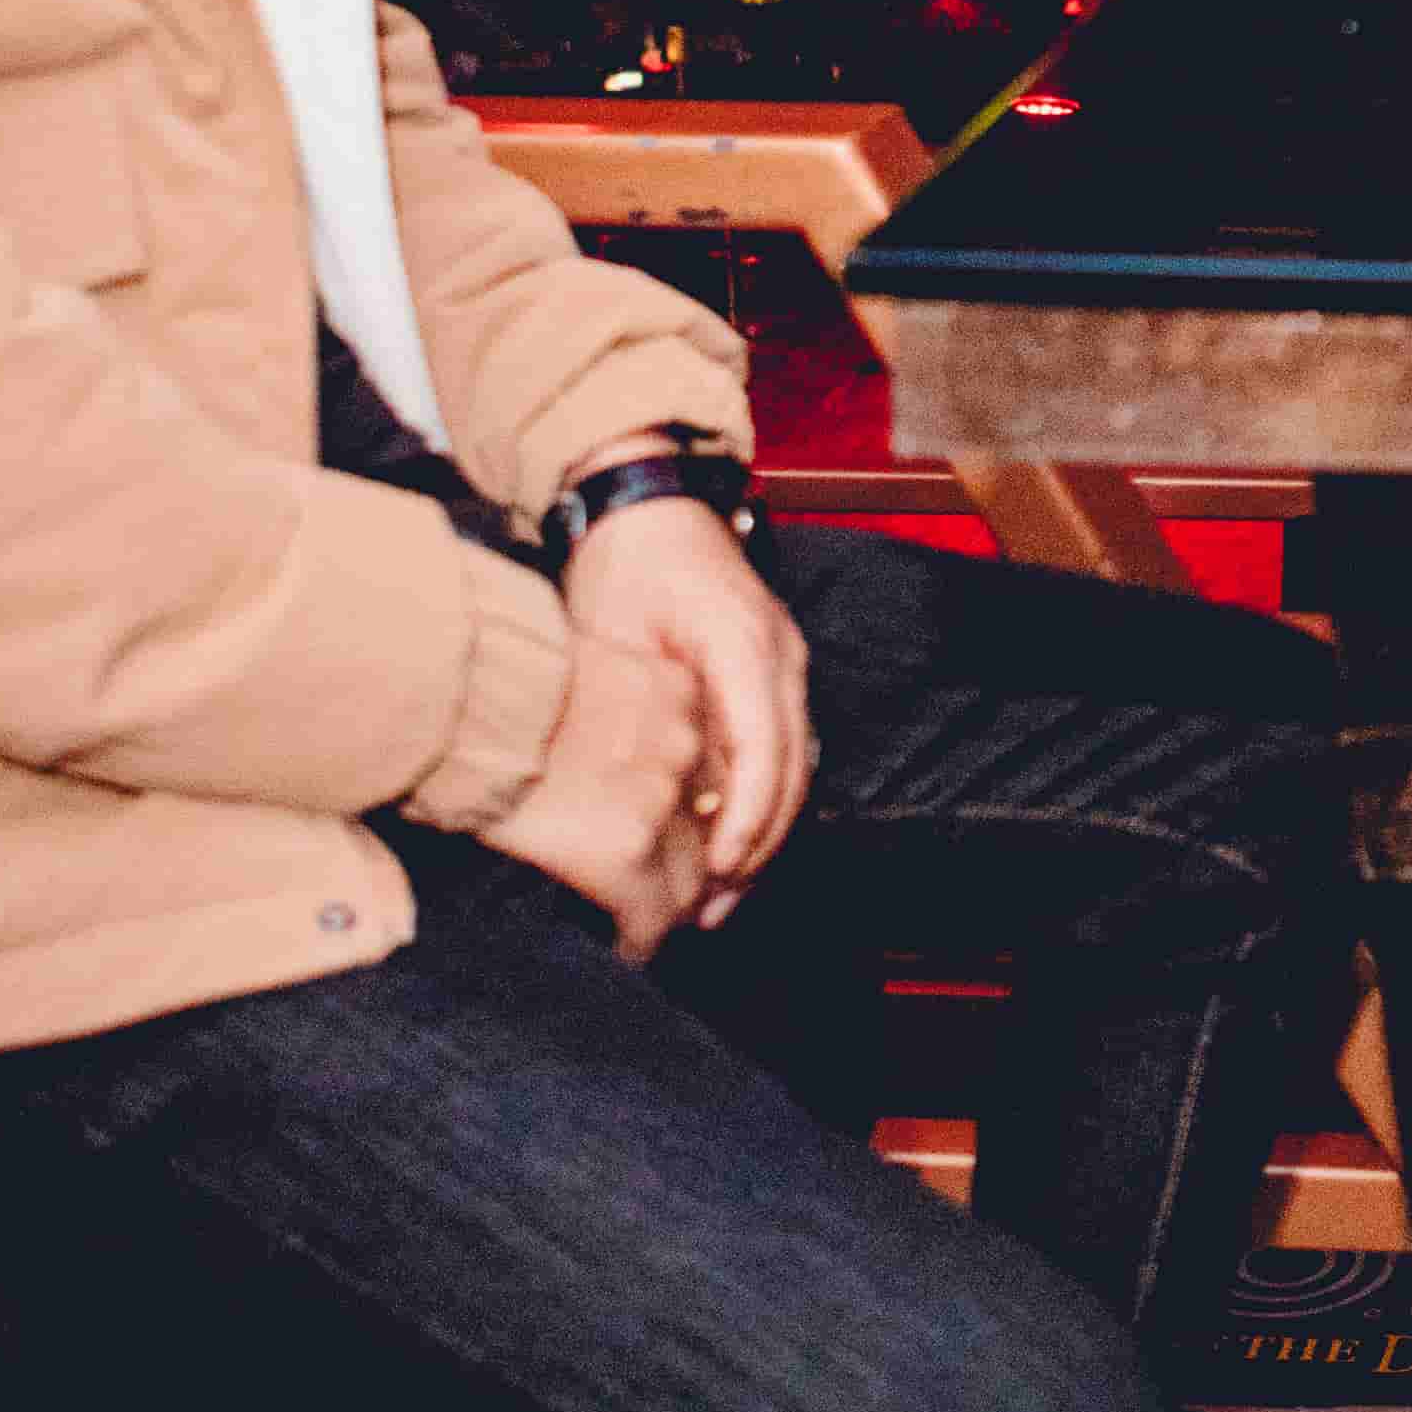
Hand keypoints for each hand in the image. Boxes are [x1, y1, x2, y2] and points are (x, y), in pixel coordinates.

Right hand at [477, 624, 717, 962]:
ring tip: (637, 928)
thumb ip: (611, 706)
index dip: (688, 810)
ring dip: (665, 907)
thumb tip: (595, 752)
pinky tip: (621, 950)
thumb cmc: (487, 682)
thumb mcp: (575, 669)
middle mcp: (682, 745)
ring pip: (690, 879)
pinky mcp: (627, 852)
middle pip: (709, 826)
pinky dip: (638, 940)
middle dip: (691, 863)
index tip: (665, 833)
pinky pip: (650, 917)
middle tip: (663, 893)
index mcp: (674, 692)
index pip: (707, 767)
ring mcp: (658, 800)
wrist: (453, 702)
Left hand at [567, 483, 812, 931]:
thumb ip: (634, 704)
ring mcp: (785, 664)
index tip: (717, 871)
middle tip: (712, 908)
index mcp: (743, 639)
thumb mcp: (614, 626)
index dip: (748, 816)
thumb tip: (634, 795)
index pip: (764, 745)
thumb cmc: (623, 559)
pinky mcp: (774, 675)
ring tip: (720, 896)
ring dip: (764, 836)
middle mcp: (780, 654)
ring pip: (796, 768)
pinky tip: (724, 847)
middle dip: (759, 845)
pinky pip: (781, 752)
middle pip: (792, 768)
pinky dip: (760, 805)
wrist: (646, 502)